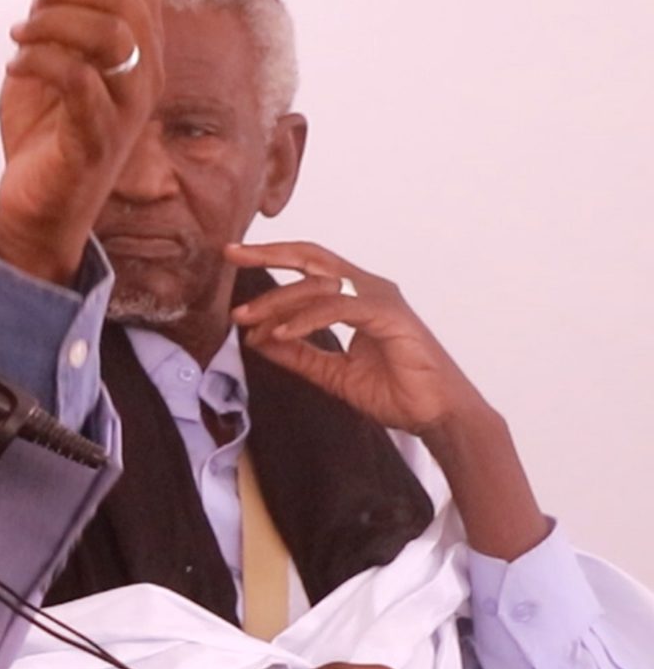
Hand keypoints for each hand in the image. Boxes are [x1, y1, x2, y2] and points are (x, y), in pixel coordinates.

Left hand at [0, 0, 163, 283]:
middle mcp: (145, 74)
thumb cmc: (47, 132)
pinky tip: (16, 67)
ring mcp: (125, 107)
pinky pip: (79, 81)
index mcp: (141, 48)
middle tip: (30, 10)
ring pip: (111, 34)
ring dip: (53, 23)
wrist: (39, 206)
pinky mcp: (97, 139)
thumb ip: (57, 14)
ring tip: (20, 37)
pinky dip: (40, 61)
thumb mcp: (52, 59)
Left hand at [227, 239, 549, 560]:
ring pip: (319, 284)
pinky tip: (281, 334)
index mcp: (356, 297)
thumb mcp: (332, 373)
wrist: (437, 416)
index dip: (272, 257)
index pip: (309, 266)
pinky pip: (339, 308)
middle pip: (312, 257)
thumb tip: (255, 339)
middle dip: (269, 252)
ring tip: (247, 319)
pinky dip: (306, 319)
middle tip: (231, 253)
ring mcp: (381, 300)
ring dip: (278, 300)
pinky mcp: (390, 317)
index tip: (234, 255)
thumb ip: (297, 355)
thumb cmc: (396, 392)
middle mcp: (369, 289)